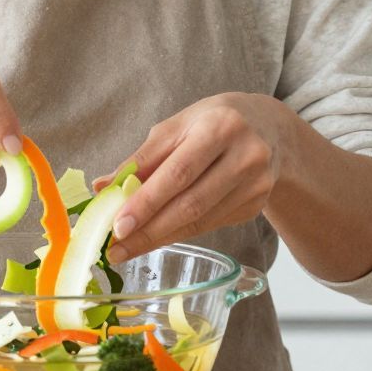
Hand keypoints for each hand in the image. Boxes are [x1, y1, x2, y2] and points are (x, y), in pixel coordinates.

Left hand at [106, 94, 294, 263]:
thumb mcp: (177, 127)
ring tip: (129, 248)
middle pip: (192, 204)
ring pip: (201, 221)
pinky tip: (159, 237)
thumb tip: (104, 188)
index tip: (118, 226)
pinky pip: (211, 225)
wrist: (267, 128)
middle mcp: (245, 156)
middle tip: (117, 248)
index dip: (147, 202)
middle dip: (149, 230)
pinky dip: (180, 233)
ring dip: (161, 237)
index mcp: (220, 127)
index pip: (178, 172)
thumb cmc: (212, 122)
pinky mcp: (256, 205)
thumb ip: (142, 159)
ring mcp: (256, 184)